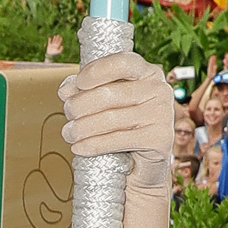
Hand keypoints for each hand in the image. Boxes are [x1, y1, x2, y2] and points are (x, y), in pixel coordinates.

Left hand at [58, 51, 172, 169]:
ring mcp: (162, 114)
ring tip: (68, 133)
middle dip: (79, 105)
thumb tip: (66, 90)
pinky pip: (116, 140)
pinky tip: (79, 147)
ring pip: (109, 119)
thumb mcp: (107, 102)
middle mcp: (159, 90)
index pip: (122, 63)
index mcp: (148, 73)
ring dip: (81, 127)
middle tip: (68, 114)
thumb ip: (87, 90)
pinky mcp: (159, 139)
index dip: (95, 71)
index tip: (78, 84)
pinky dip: (92, 145)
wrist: (146, 164)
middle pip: (109, 94)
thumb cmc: (123, 126)